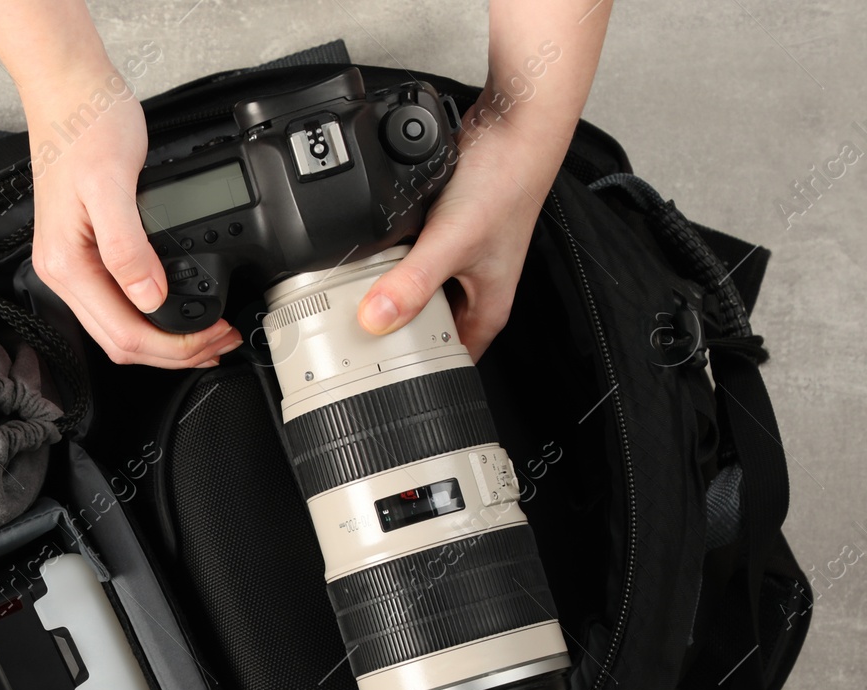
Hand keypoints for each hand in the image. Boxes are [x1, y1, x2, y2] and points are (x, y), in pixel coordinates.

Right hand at [23, 67, 242, 367]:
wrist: (70, 89)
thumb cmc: (85, 125)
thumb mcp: (112, 183)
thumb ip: (128, 246)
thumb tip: (149, 297)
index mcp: (66, 264)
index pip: (123, 333)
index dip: (173, 346)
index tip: (210, 338)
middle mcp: (63, 271)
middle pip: (120, 342)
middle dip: (173, 352)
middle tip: (218, 342)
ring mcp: (74, 264)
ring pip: (119, 328)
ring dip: (163, 340)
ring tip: (204, 334)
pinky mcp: (87, 251)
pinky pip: (118, 302)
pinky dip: (151, 314)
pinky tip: (173, 308)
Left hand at [356, 89, 554, 360]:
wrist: (515, 125)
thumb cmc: (505, 182)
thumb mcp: (451, 241)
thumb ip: (413, 282)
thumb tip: (375, 320)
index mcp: (488, 306)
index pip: (454, 360)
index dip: (422, 374)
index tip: (382, 382)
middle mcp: (477, 287)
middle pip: (431, 329)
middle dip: (397, 336)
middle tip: (355, 343)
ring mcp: (462, 260)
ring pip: (421, 293)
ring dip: (394, 295)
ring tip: (357, 301)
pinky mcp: (447, 232)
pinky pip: (415, 260)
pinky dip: (396, 260)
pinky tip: (376, 256)